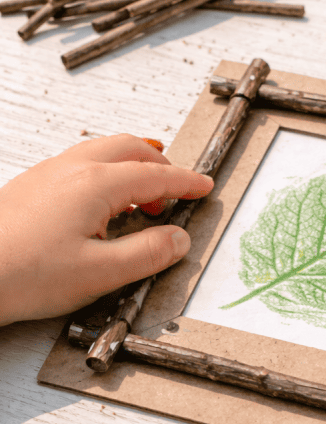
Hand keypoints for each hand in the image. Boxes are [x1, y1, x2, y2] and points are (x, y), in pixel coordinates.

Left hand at [0, 135, 213, 325]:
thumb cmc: (23, 274)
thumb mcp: (100, 273)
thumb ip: (148, 254)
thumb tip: (178, 240)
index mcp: (95, 185)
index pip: (155, 176)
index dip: (185, 182)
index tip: (203, 187)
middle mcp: (72, 169)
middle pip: (130, 149)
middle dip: (160, 166)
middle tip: (177, 192)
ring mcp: (48, 173)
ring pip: (103, 152)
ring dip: (132, 168)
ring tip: (142, 202)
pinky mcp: (31, 185)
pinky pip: (80, 163)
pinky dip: (106, 174)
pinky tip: (103, 206)